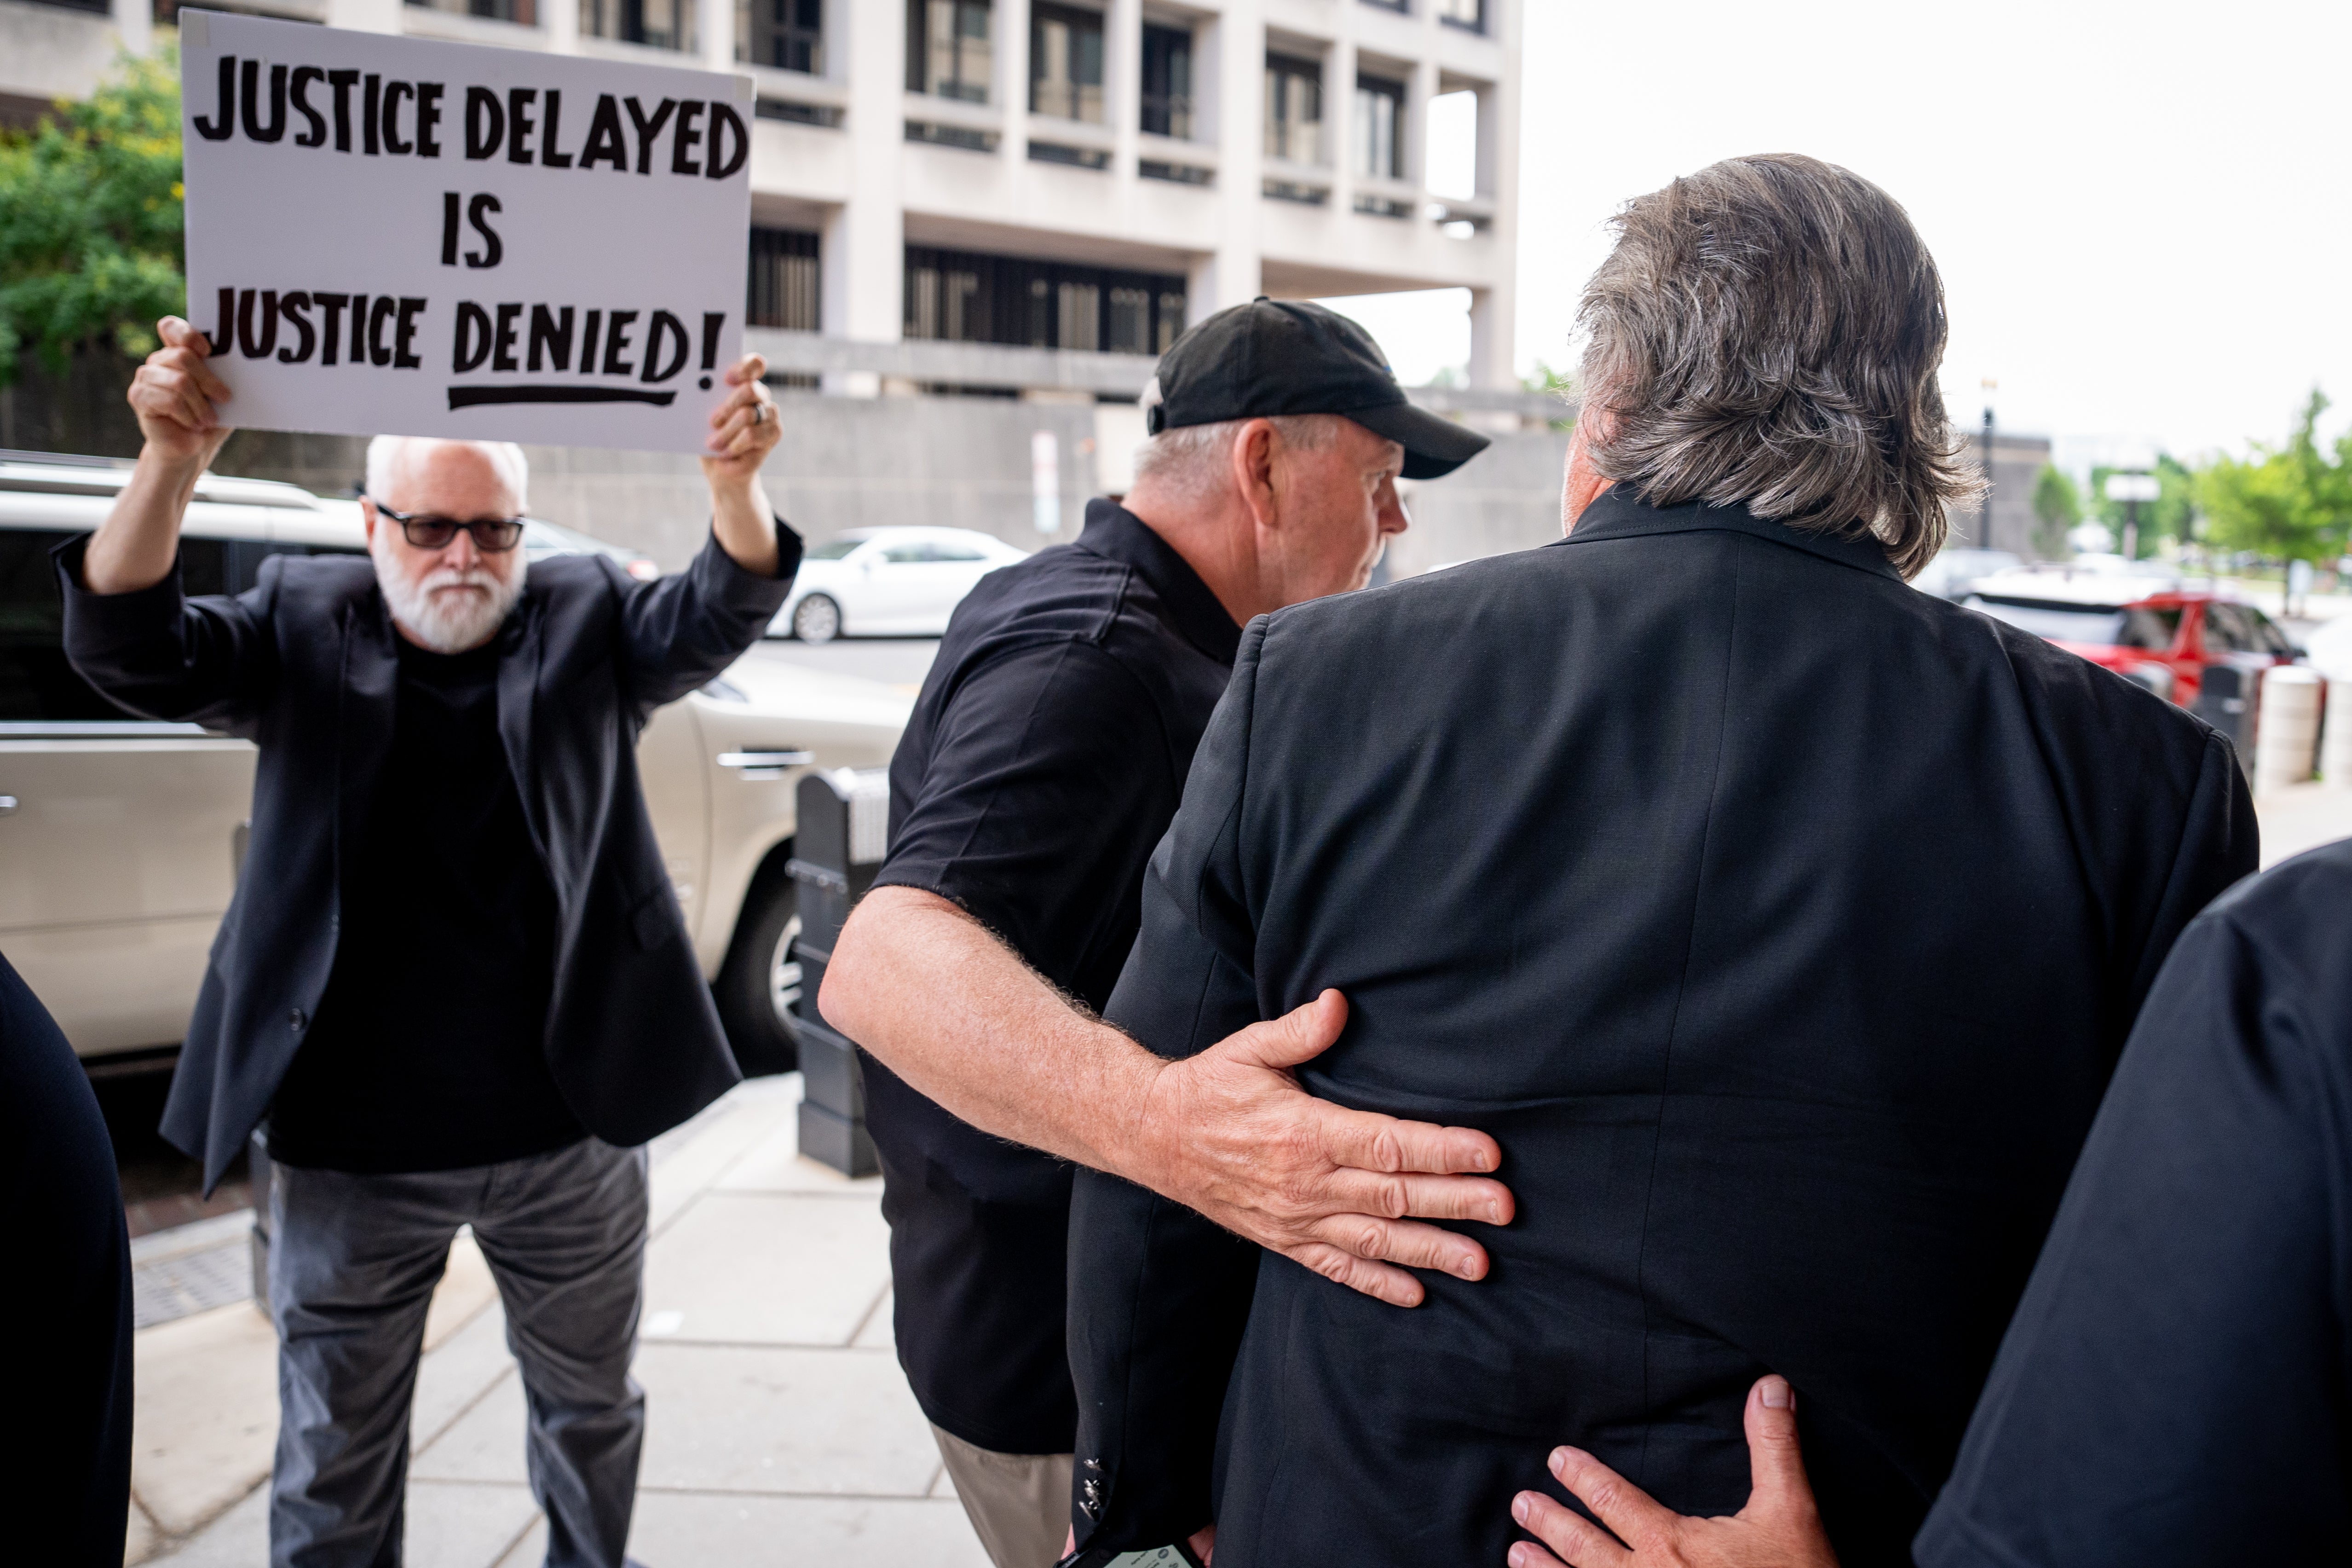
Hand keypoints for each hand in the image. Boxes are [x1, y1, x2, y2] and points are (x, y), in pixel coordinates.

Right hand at [126, 316, 232, 468]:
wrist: (191, 447)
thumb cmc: (209, 417)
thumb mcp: (221, 394)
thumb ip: (223, 377)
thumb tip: (242, 368)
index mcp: (176, 352)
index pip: (171, 327)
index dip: (188, 335)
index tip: (209, 351)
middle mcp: (158, 361)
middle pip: (183, 357)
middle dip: (209, 380)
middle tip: (225, 398)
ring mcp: (145, 377)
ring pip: (179, 381)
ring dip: (200, 404)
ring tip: (209, 420)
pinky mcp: (139, 397)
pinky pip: (170, 400)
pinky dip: (189, 415)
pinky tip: (194, 424)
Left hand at [702, 351, 779, 486]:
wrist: (720, 467)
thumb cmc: (709, 435)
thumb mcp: (702, 417)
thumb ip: (707, 404)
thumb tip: (697, 394)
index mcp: (744, 383)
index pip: (755, 364)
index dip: (744, 368)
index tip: (727, 379)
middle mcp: (761, 396)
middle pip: (749, 390)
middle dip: (727, 407)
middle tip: (712, 422)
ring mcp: (770, 415)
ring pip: (748, 415)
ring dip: (726, 432)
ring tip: (712, 444)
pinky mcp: (774, 434)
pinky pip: (752, 435)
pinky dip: (735, 446)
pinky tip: (725, 453)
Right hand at [1131, 991, 1514, 1306]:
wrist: (1153, 1137)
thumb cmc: (1209, 1087)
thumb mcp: (1248, 1049)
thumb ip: (1299, 1030)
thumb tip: (1339, 1003)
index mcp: (1304, 1132)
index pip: (1387, 1144)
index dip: (1441, 1150)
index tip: (1488, 1153)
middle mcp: (1304, 1182)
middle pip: (1393, 1195)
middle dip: (1455, 1202)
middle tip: (1506, 1209)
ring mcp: (1295, 1218)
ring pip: (1375, 1239)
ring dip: (1430, 1251)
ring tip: (1480, 1262)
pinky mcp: (1283, 1241)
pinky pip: (1336, 1268)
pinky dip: (1377, 1283)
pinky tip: (1417, 1292)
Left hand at [1509, 1377, 1837, 1567]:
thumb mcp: (1792, 1512)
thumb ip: (1774, 1449)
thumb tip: (1769, 1386)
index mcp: (1673, 1545)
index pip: (1613, 1501)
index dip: (1582, 1478)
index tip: (1557, 1460)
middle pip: (1584, 1549)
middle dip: (1550, 1524)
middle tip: (1520, 1505)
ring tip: (1516, 1555)